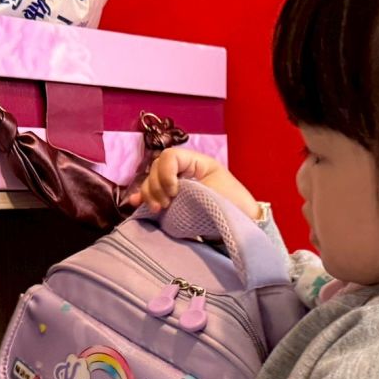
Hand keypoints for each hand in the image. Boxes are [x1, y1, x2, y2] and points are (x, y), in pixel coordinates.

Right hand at [129, 149, 263, 220]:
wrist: (242, 222)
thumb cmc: (233, 204)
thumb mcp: (215, 191)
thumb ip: (190, 188)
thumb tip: (168, 192)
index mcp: (196, 162)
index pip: (170, 156)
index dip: (166, 173)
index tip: (174, 192)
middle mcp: (184, 170)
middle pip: (156, 168)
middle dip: (155, 186)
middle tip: (165, 205)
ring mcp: (176, 183)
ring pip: (151, 181)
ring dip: (148, 194)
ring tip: (157, 210)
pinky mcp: (172, 198)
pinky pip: (152, 193)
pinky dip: (142, 197)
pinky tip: (135, 203)